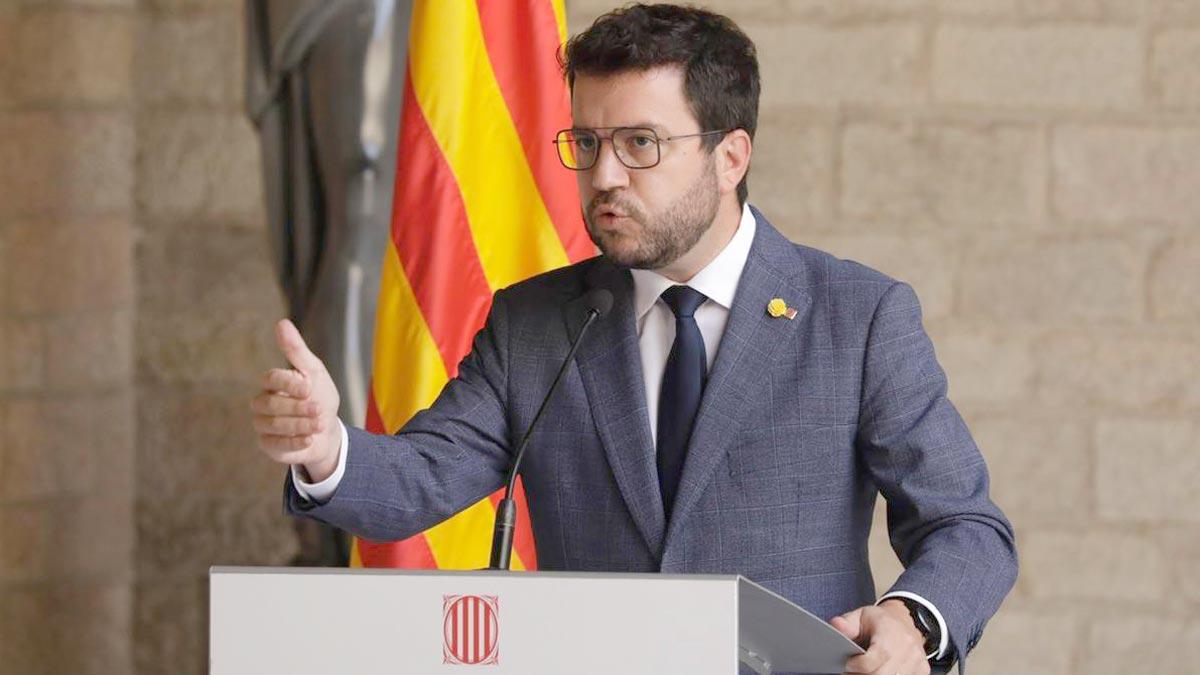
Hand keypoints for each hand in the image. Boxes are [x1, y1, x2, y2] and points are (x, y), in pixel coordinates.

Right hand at [251, 319, 341, 481]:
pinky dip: (295, 442)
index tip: (309, 387)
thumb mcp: (314, 371)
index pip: (270, 379)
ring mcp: (263, 425)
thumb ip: (296, 350)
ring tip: (320, 424)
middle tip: (318, 408)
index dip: (288, 383)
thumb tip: (282, 323)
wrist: (327, 430)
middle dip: (297, 407)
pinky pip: (276, 445)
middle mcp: (262, 402)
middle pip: (270, 404)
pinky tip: (310, 439)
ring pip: (272, 425)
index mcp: (272, 383)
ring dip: (299, 424)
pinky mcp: (268, 445)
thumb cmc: (319, 396)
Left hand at [831, 600, 929, 674]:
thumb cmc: (879, 621)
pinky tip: (876, 671)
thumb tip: (836, 626)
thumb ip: (846, 623)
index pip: (877, 656)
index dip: (859, 665)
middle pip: (883, 674)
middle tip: (850, 672)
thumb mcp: (859, 616)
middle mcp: (908, 647)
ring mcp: (918, 660)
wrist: (904, 622)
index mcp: (892, 631)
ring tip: (861, 672)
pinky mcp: (922, 670)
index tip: (847, 664)